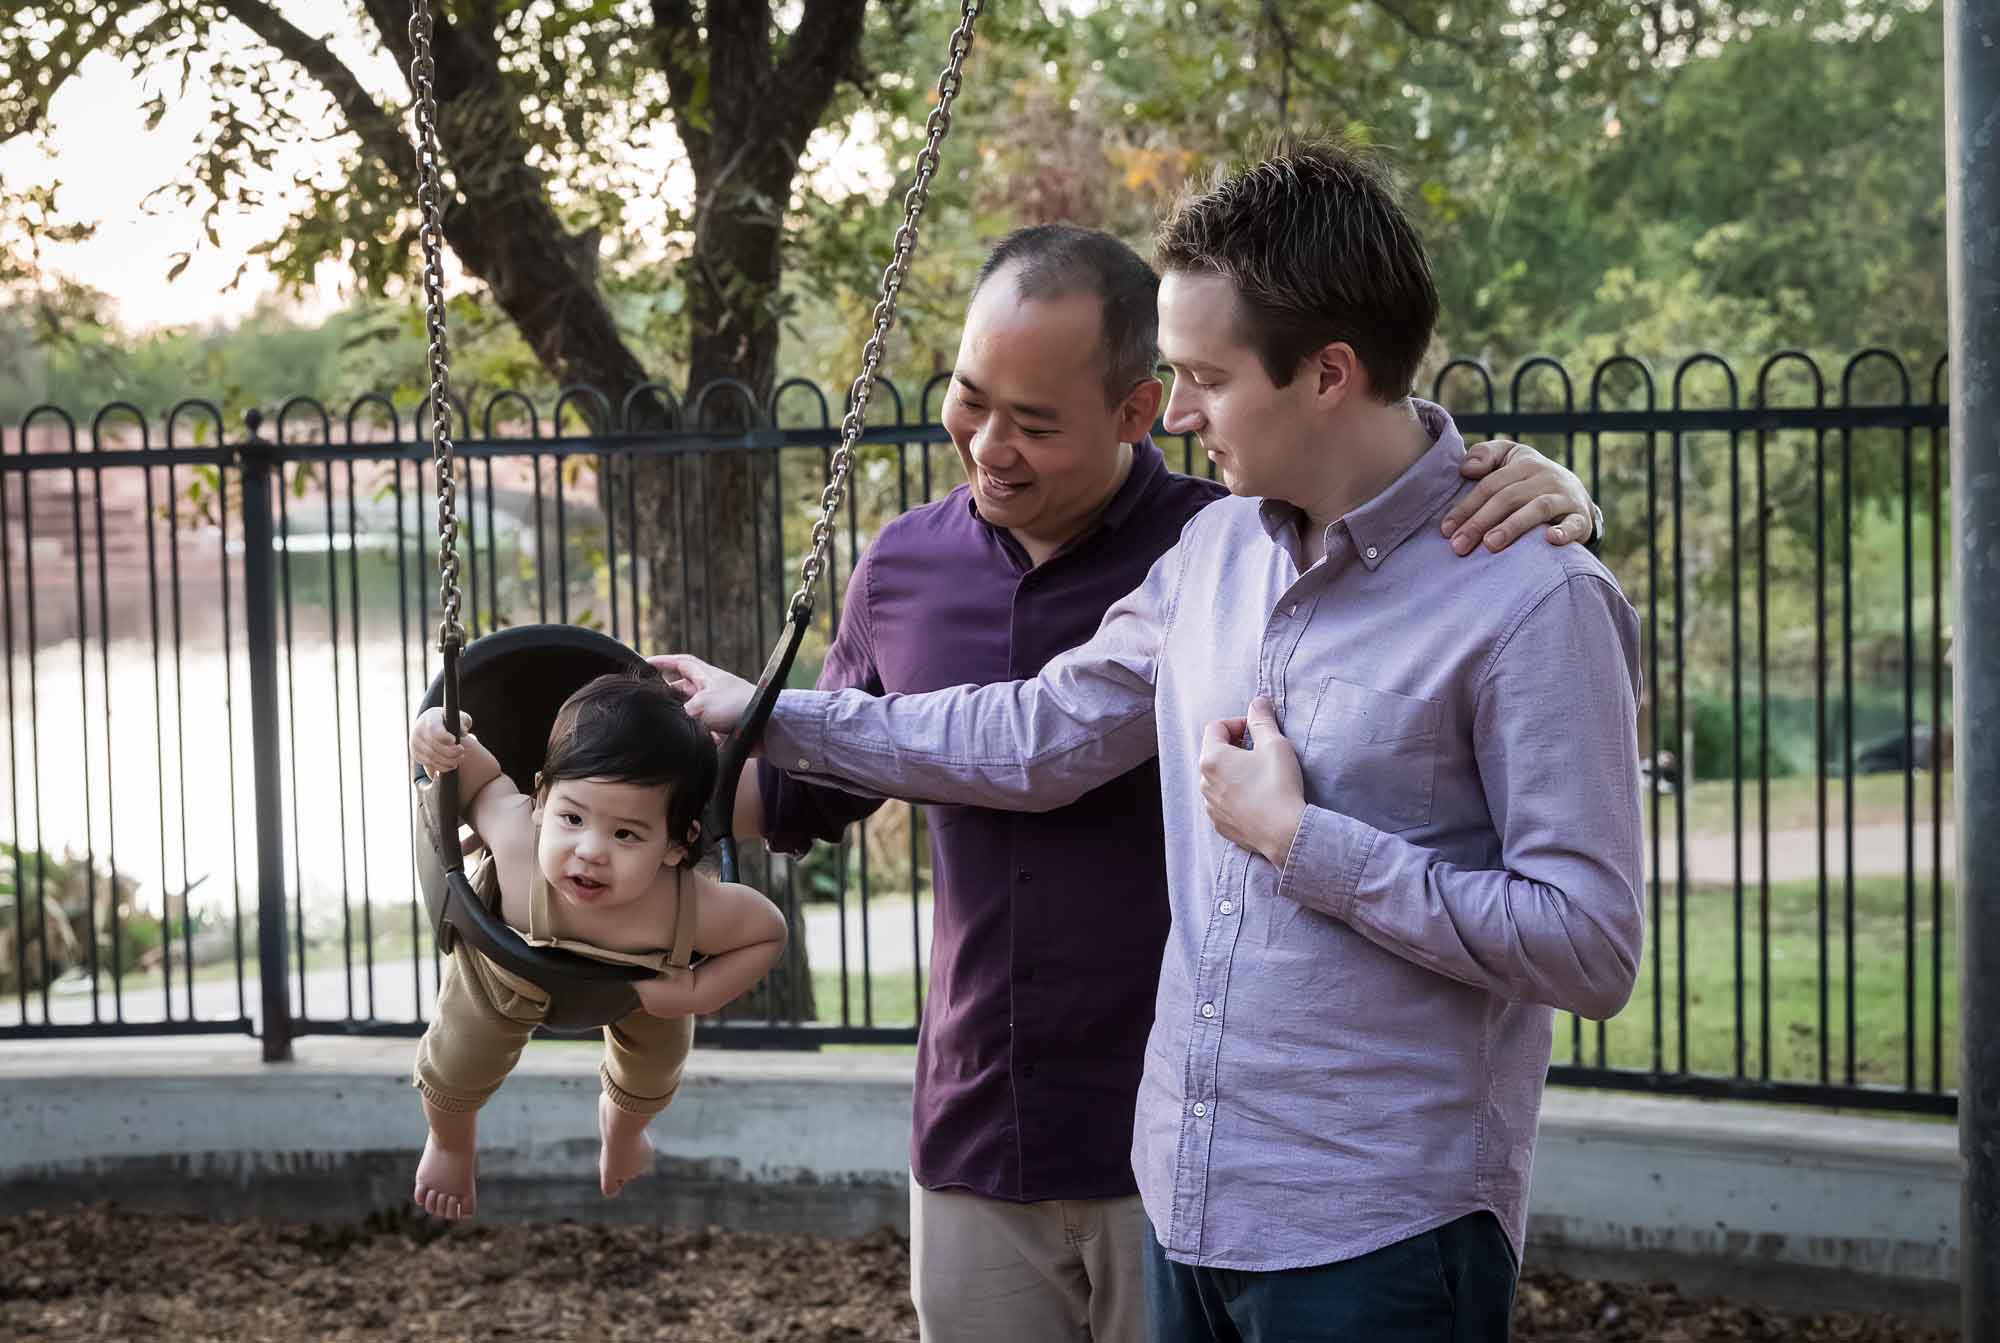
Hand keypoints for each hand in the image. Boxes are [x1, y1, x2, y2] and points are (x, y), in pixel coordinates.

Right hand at [412, 706, 472, 774]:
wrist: (429, 722)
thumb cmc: (448, 719)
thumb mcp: (457, 716)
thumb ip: (463, 721)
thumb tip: (463, 733)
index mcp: (430, 719)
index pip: (434, 730)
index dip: (445, 737)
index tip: (454, 740)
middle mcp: (419, 731)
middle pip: (433, 747)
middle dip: (451, 752)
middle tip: (461, 751)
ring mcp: (416, 744)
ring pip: (431, 758)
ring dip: (448, 762)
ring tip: (459, 759)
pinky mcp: (416, 754)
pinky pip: (428, 765)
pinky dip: (441, 767)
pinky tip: (451, 765)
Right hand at [648, 653, 755, 736]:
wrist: (767, 727)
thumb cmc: (736, 707)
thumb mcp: (700, 704)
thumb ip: (681, 710)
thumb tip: (672, 720)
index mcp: (707, 677)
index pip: (682, 663)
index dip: (663, 662)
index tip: (645, 664)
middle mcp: (711, 691)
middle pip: (682, 688)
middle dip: (667, 694)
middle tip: (651, 702)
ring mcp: (717, 709)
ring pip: (690, 711)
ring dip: (680, 717)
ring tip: (665, 724)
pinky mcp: (722, 728)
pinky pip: (701, 730)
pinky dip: (693, 734)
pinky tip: (684, 741)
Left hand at [1198, 697, 1305, 867]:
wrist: (1284, 832)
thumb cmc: (1278, 785)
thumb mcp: (1274, 744)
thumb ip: (1262, 720)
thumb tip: (1257, 702)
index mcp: (1212, 758)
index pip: (1215, 727)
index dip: (1237, 723)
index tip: (1257, 731)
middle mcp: (1204, 782)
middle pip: (1214, 753)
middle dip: (1235, 748)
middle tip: (1260, 752)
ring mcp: (1210, 806)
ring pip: (1217, 779)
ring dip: (1234, 773)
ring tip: (1260, 777)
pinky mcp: (1219, 824)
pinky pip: (1222, 802)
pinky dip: (1235, 796)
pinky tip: (1257, 798)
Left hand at [1443, 440, 1593, 553]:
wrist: (1576, 495)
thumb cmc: (1529, 480)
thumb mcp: (1508, 459)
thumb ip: (1485, 455)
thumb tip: (1466, 469)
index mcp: (1523, 463)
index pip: (1489, 485)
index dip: (1466, 507)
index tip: (1446, 530)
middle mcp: (1545, 477)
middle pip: (1508, 498)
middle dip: (1480, 522)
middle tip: (1459, 546)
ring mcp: (1564, 497)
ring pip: (1537, 509)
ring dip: (1512, 527)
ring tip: (1490, 545)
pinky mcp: (1581, 518)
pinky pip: (1573, 524)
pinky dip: (1563, 532)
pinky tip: (1549, 540)